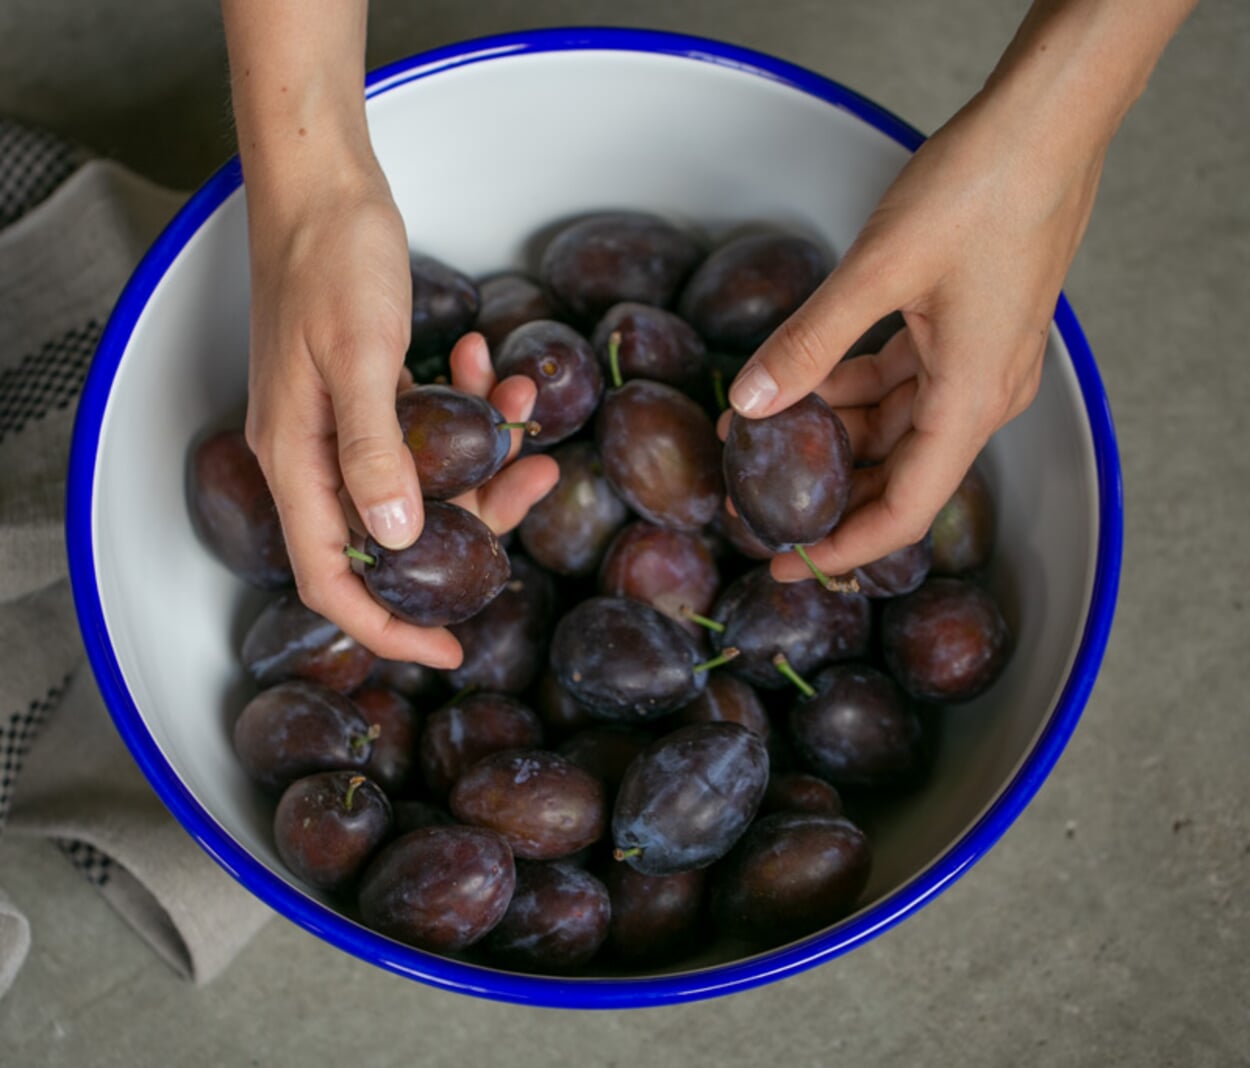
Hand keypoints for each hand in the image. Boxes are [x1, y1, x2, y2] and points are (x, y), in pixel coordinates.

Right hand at [243, 169, 556, 665]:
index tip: (450, 652)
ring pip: (425, 480)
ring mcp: (344, 426)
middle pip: (395, 534)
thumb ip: (374, 450)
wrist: (323, 186)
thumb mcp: (357, 353)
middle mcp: (315, 455)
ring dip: (485, 453)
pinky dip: (470, 410)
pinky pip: (429, 431)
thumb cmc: (330, 258)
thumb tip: (395, 542)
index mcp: (295, 459)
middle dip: (473, 519)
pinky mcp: (372, 395)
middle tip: (537, 487)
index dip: (387, 627)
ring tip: (529, 405)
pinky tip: (497, 370)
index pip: (332, 578)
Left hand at [727, 86, 1105, 583]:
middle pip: (898, 475)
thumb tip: (751, 403)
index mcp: (972, 400)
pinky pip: (900, 383)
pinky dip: (850, 387)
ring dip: (831, 432)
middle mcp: (981, 395)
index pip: (906, 509)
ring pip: (894, 427)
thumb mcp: (878, 271)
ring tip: (759, 430)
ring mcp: (975, 364)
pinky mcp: (962, 333)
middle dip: (826, 490)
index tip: (785, 562)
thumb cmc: (982, 190)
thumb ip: (810, 343)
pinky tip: (802, 381)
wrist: (1045, 125)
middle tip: (752, 499)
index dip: (843, 546)